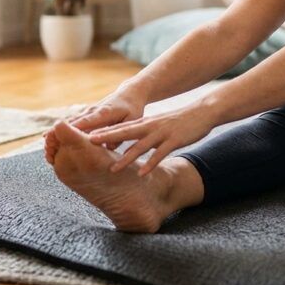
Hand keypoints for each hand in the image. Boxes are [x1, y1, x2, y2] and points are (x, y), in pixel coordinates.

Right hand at [43, 90, 145, 163]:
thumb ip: (120, 134)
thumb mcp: (132, 121)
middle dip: (58, 134)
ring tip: (46, 150)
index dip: (72, 130)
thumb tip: (107, 149)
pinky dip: (60, 133)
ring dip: (56, 134)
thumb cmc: (132, 109)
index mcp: (103, 113)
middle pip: (71, 123)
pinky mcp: (85, 116)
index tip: (60, 136)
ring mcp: (87, 113)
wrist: (129, 93)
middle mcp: (91, 112)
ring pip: (68, 124)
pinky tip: (50, 143)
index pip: (85, 122)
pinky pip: (71, 125)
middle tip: (47, 148)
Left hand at [87, 104, 216, 175]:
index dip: (102, 132)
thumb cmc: (177, 121)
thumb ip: (142, 133)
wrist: (201, 112)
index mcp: (144, 123)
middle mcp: (149, 127)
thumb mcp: (157, 126)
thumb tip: (127, 144)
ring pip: (140, 146)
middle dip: (106, 139)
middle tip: (87, 144)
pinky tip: (143, 173)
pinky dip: (151, 163)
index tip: (84, 137)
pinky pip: (160, 154)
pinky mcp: (174, 140)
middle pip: (124, 133)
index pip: (119, 128)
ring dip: (126, 158)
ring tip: (113, 169)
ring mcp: (161, 133)